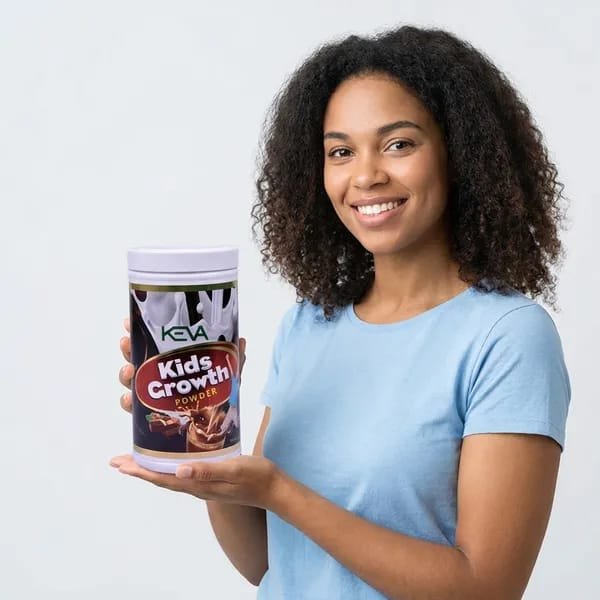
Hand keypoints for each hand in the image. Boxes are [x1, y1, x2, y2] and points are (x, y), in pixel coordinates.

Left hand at [109, 453, 285, 510]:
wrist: (273, 489)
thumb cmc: (255, 477)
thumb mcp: (233, 469)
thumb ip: (207, 471)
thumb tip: (177, 471)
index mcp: (199, 484)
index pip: (163, 479)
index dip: (140, 471)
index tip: (120, 464)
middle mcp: (197, 487)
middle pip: (161, 479)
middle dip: (139, 469)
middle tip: (118, 461)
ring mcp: (204, 484)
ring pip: (170, 477)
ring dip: (151, 469)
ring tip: (136, 460)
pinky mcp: (211, 479)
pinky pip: (182, 474)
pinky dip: (168, 467)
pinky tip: (169, 460)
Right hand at [118, 318, 246, 412]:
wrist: (215, 430)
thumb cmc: (218, 399)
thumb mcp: (228, 378)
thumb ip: (234, 361)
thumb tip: (241, 340)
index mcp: (175, 363)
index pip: (154, 344)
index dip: (140, 333)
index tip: (129, 321)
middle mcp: (161, 377)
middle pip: (138, 359)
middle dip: (128, 349)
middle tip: (126, 342)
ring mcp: (153, 396)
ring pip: (132, 381)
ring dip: (125, 373)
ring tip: (129, 370)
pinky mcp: (149, 416)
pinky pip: (133, 409)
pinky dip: (127, 402)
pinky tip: (130, 399)